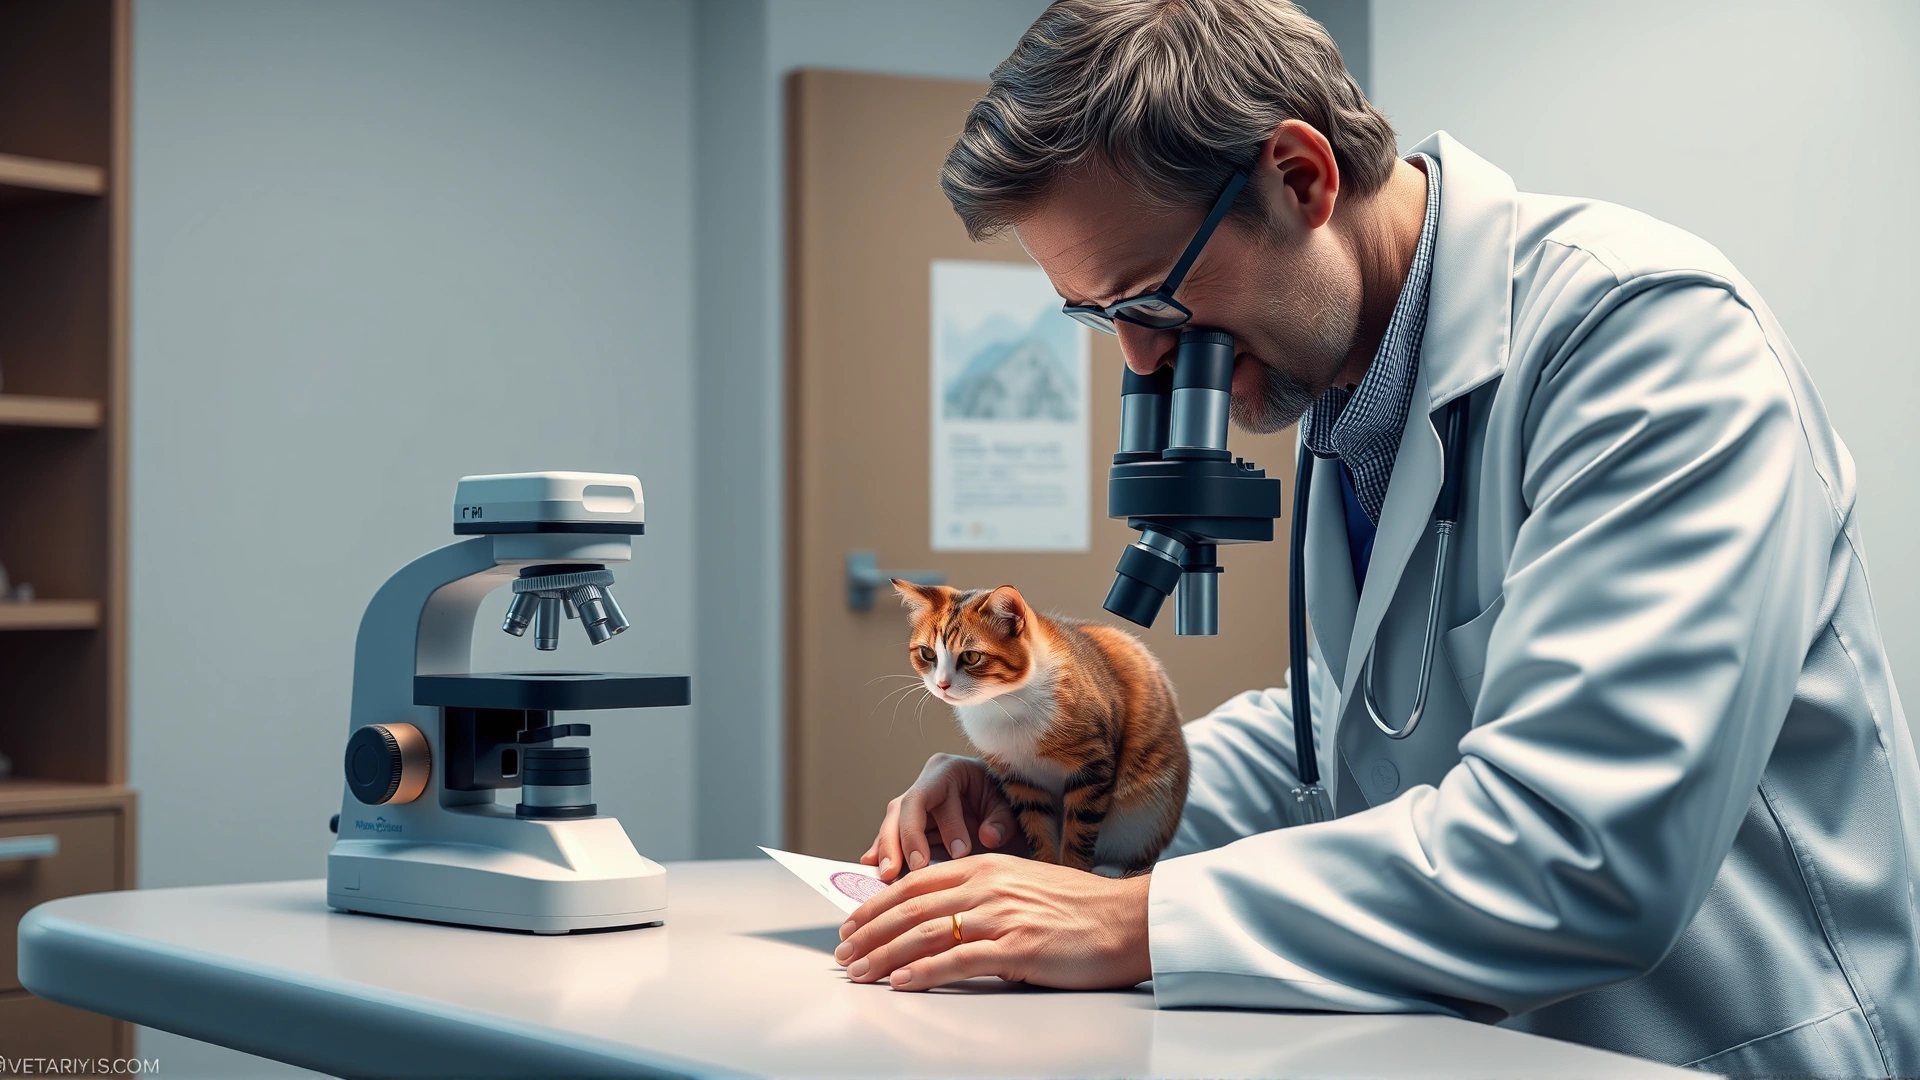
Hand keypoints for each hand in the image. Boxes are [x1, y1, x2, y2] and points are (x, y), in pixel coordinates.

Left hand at [832, 853, 1152, 991]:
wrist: (1129, 921)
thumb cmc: (1082, 909)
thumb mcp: (1025, 886)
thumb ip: (984, 895)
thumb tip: (942, 917)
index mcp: (988, 866)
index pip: (916, 882)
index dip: (877, 903)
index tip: (852, 921)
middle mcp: (988, 885)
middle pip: (910, 907)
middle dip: (868, 931)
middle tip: (842, 952)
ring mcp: (1001, 915)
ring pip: (924, 933)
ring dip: (883, 954)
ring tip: (858, 971)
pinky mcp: (1016, 947)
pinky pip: (956, 960)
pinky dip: (921, 973)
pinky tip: (899, 983)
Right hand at [861, 753, 1029, 880]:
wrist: (1007, 807)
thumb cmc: (1007, 802)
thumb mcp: (1010, 807)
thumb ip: (1002, 821)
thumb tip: (988, 837)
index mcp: (947, 770)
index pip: (926, 798)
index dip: (932, 828)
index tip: (957, 855)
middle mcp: (926, 784)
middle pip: (900, 811)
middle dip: (897, 842)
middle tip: (898, 872)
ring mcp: (915, 804)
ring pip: (892, 824)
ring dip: (886, 850)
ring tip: (884, 876)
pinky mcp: (913, 824)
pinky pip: (893, 837)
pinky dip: (884, 852)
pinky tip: (872, 866)